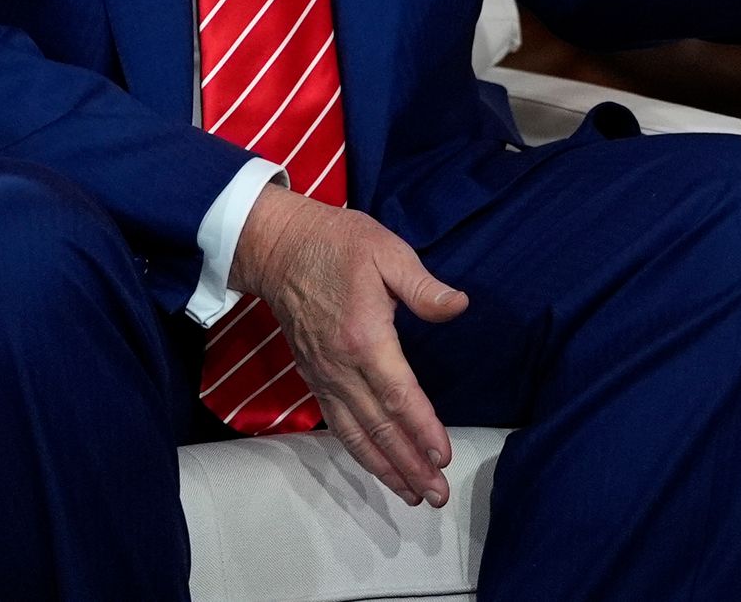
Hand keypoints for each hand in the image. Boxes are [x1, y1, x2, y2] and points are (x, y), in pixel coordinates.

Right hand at [229, 184, 470, 503]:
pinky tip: (377, 466)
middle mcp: (341, 367)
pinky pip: (338, 424)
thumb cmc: (339, 245)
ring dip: (385, 468)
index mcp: (364, 338)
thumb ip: (423, 287)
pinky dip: (360, 451)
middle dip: (409, 464)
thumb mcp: (387, 252)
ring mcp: (325, 376)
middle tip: (437, 495)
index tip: (442, 457)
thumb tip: (459, 306)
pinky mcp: (315, 378)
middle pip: (379, 427)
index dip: (422, 429)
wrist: (281, 249)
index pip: (399, 395)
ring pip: (356, 434)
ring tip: (412, 494)